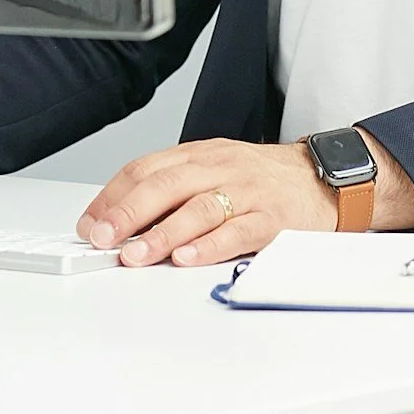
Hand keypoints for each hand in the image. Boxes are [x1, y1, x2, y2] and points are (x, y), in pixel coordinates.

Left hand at [76, 139, 340, 268]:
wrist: (323, 176)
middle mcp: (219, 168)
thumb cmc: (263, 179)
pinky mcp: (273, 218)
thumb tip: (122, 223)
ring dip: (162, 233)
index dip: (112, 196)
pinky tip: (188, 258)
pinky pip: (239, 230)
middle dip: (128, 212)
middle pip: (166, 184)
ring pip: (199, 208)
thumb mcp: (214, 170)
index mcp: (199, 155)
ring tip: (136, 255)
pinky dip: (210, 246)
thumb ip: (174, 191)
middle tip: (103, 238)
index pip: (145, 168)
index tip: (90, 223)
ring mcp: (247, 191)